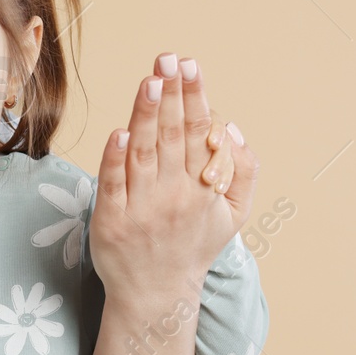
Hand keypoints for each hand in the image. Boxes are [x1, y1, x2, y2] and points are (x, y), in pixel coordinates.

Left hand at [89, 53, 258, 303]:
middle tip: (167, 59)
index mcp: (202, 187)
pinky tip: (118, 133)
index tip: (190, 65)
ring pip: (143, 153)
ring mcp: (141, 207)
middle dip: (170, 94)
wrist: (156, 295)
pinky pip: (114, 185)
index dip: (193, 96)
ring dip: (145, 116)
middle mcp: (173, 194)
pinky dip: (115, 160)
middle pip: (171, 135)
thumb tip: (231, 128)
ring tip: (149, 82)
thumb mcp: (234, 215)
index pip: (197, 132)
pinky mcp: (110, 221)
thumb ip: (244, 171)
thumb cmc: (194, 246)